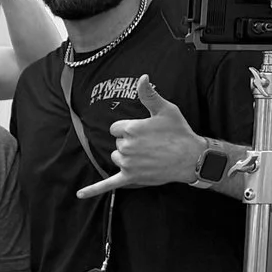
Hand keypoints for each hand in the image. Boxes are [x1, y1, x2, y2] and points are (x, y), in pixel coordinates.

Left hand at [78, 77, 208, 197]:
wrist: (192, 158)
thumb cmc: (179, 132)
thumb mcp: (165, 110)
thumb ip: (149, 95)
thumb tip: (142, 77)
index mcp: (130, 129)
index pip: (116, 128)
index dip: (129, 129)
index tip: (144, 131)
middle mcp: (126, 146)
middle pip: (117, 143)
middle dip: (130, 143)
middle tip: (151, 144)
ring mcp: (128, 163)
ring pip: (116, 158)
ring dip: (127, 157)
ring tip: (147, 155)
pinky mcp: (131, 178)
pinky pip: (108, 184)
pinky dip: (93, 190)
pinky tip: (80, 194)